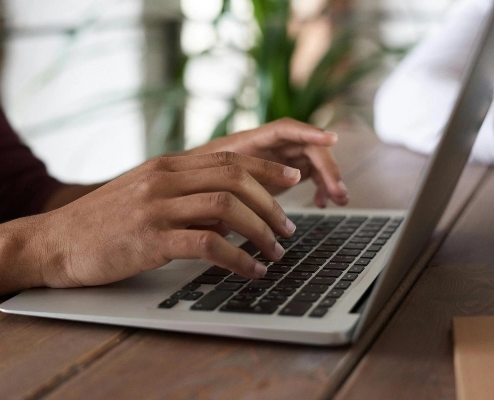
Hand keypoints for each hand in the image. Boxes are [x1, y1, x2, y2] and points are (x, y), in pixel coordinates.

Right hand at [39, 152, 301, 287]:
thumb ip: (184, 196)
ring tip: (275, 251)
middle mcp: (164, 179)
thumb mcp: (144, 195)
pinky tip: (250, 271)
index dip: (267, 167)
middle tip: (288, 227)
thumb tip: (229, 212)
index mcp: (166, 166)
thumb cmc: (101, 223)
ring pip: (227, 208)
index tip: (292, 178)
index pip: (229, 158)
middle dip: (271, 203)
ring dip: (260, 231)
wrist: (53, 242)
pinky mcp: (149, 239)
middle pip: (235, 178)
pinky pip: (207, 245)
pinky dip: (237, 258)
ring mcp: (156, 207)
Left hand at [187, 118, 347, 206]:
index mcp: (251, 141)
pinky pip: (309, 174)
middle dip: (327, 167)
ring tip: (338, 199)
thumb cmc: (197, 179)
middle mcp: (269, 145)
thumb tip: (241, 201)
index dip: (309, 132)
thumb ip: (226, 186)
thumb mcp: (208, 183)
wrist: (190, 184)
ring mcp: (278, 157)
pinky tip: (322, 203)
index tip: (331, 139)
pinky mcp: (283, 172)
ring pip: (313, 161)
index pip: (285, 129)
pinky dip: (319, 187)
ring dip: (329, 178)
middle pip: (307, 147)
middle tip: (338, 191)